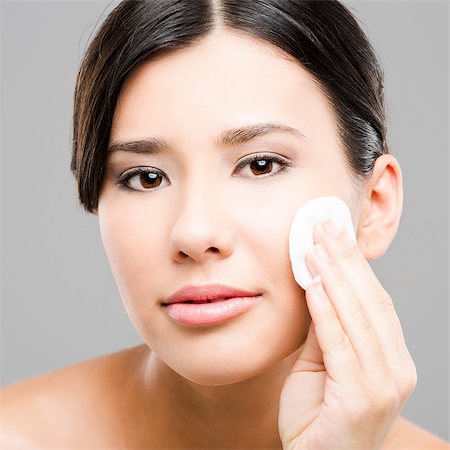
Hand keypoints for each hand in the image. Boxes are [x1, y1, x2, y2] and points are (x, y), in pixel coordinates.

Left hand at [278, 219, 416, 449]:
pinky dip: (325, 308)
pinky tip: (312, 282)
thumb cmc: (317, 415)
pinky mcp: (360, 398)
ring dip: (335, 276)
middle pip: (370, 301)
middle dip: (346, 259)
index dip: (354, 263)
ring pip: (358, 316)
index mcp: (391, 358)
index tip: (335, 232)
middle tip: (325, 225)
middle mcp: (396, 369)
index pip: (375, 300)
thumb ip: (325, 328)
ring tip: (314, 245)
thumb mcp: (322, 364)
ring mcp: (383, 385)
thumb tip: (317, 285)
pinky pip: (339, 343)